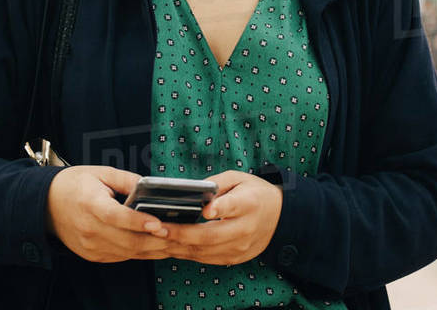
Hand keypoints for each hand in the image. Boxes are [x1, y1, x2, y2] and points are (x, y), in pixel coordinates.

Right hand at [45, 166, 171, 262]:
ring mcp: (90, 245)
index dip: (138, 221)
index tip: (159, 222)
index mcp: (89, 203)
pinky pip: (121, 256)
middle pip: (127, 240)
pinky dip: (140, 253)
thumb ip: (127, 179)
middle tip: (179, 234)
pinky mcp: (93, 254)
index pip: (116, 216)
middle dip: (156, 240)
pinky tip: (156, 246)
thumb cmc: (73, 185)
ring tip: (174, 242)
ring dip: (153, 249)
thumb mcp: (100, 172)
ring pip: (128, 252)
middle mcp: (89, 228)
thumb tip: (151, 187)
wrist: (46, 205)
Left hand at [152, 170, 283, 265]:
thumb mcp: (239, 178)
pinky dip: (187, 252)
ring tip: (156, 238)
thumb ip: (216, 184)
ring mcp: (240, 247)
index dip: (219, 208)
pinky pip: (206, 258)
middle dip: (182, 233)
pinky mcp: (235, 258)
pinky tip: (170, 245)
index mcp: (249, 203)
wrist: (280, 218)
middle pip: (212, 235)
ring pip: (205, 251)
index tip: (205, 209)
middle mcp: (246, 228)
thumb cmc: (255, 193)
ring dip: (179, 246)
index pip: (233, 206)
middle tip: (158, 228)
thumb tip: (192, 191)